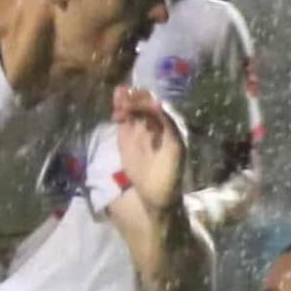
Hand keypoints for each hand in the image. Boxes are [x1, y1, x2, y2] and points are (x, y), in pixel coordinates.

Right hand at [112, 86, 184, 212]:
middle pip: (142, 103)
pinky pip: (123, 121)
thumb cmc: (170, 173)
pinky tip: (115, 113)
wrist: (156, 193)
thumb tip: (158, 104)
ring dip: (124, 101)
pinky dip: (119, 113)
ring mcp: (139, 130)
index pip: (156, 105)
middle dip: (134, 97)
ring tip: (117, 97)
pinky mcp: (126, 138)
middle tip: (124, 97)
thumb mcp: (174, 149)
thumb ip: (168, 125)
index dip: (147, 100)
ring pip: (131, 109)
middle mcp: (153, 124)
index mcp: (168, 125)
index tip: (138, 101)